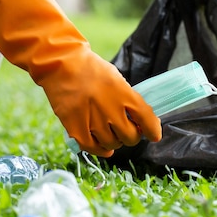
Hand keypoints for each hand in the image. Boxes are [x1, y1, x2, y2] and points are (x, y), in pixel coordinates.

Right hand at [0, 0, 161, 156]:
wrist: (62, 65)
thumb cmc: (91, 69)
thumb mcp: (117, 79)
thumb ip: (128, 98)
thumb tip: (139, 118)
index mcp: (125, 95)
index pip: (147, 120)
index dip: (153, 131)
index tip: (154, 135)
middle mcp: (112, 111)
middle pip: (131, 138)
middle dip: (132, 136)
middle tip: (126, 130)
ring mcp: (94, 121)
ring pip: (113, 144)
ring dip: (115, 142)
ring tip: (110, 133)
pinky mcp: (76, 129)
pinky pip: (93, 148)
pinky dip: (101, 150)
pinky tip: (104, 148)